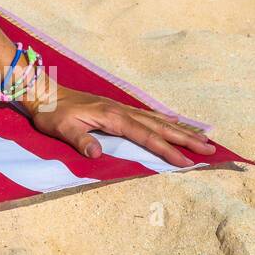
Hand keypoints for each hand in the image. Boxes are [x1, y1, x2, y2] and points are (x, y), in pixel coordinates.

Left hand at [27, 85, 217, 166]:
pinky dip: (166, 120)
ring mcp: (121, 108)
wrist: (43, 92)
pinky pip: (148, 115)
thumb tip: (97, 153)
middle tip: (210, 150)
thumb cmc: (51, 113)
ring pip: (157, 120)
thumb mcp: (61, 129)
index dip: (166, 150)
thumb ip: (79, 140)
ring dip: (180, 130)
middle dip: (185, 139)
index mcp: (112, 117)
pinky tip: (175, 124)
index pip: (145, 136)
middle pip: (159, 126)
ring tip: (203, 138)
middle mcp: (121, 111)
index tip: (186, 162)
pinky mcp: (117, 109)